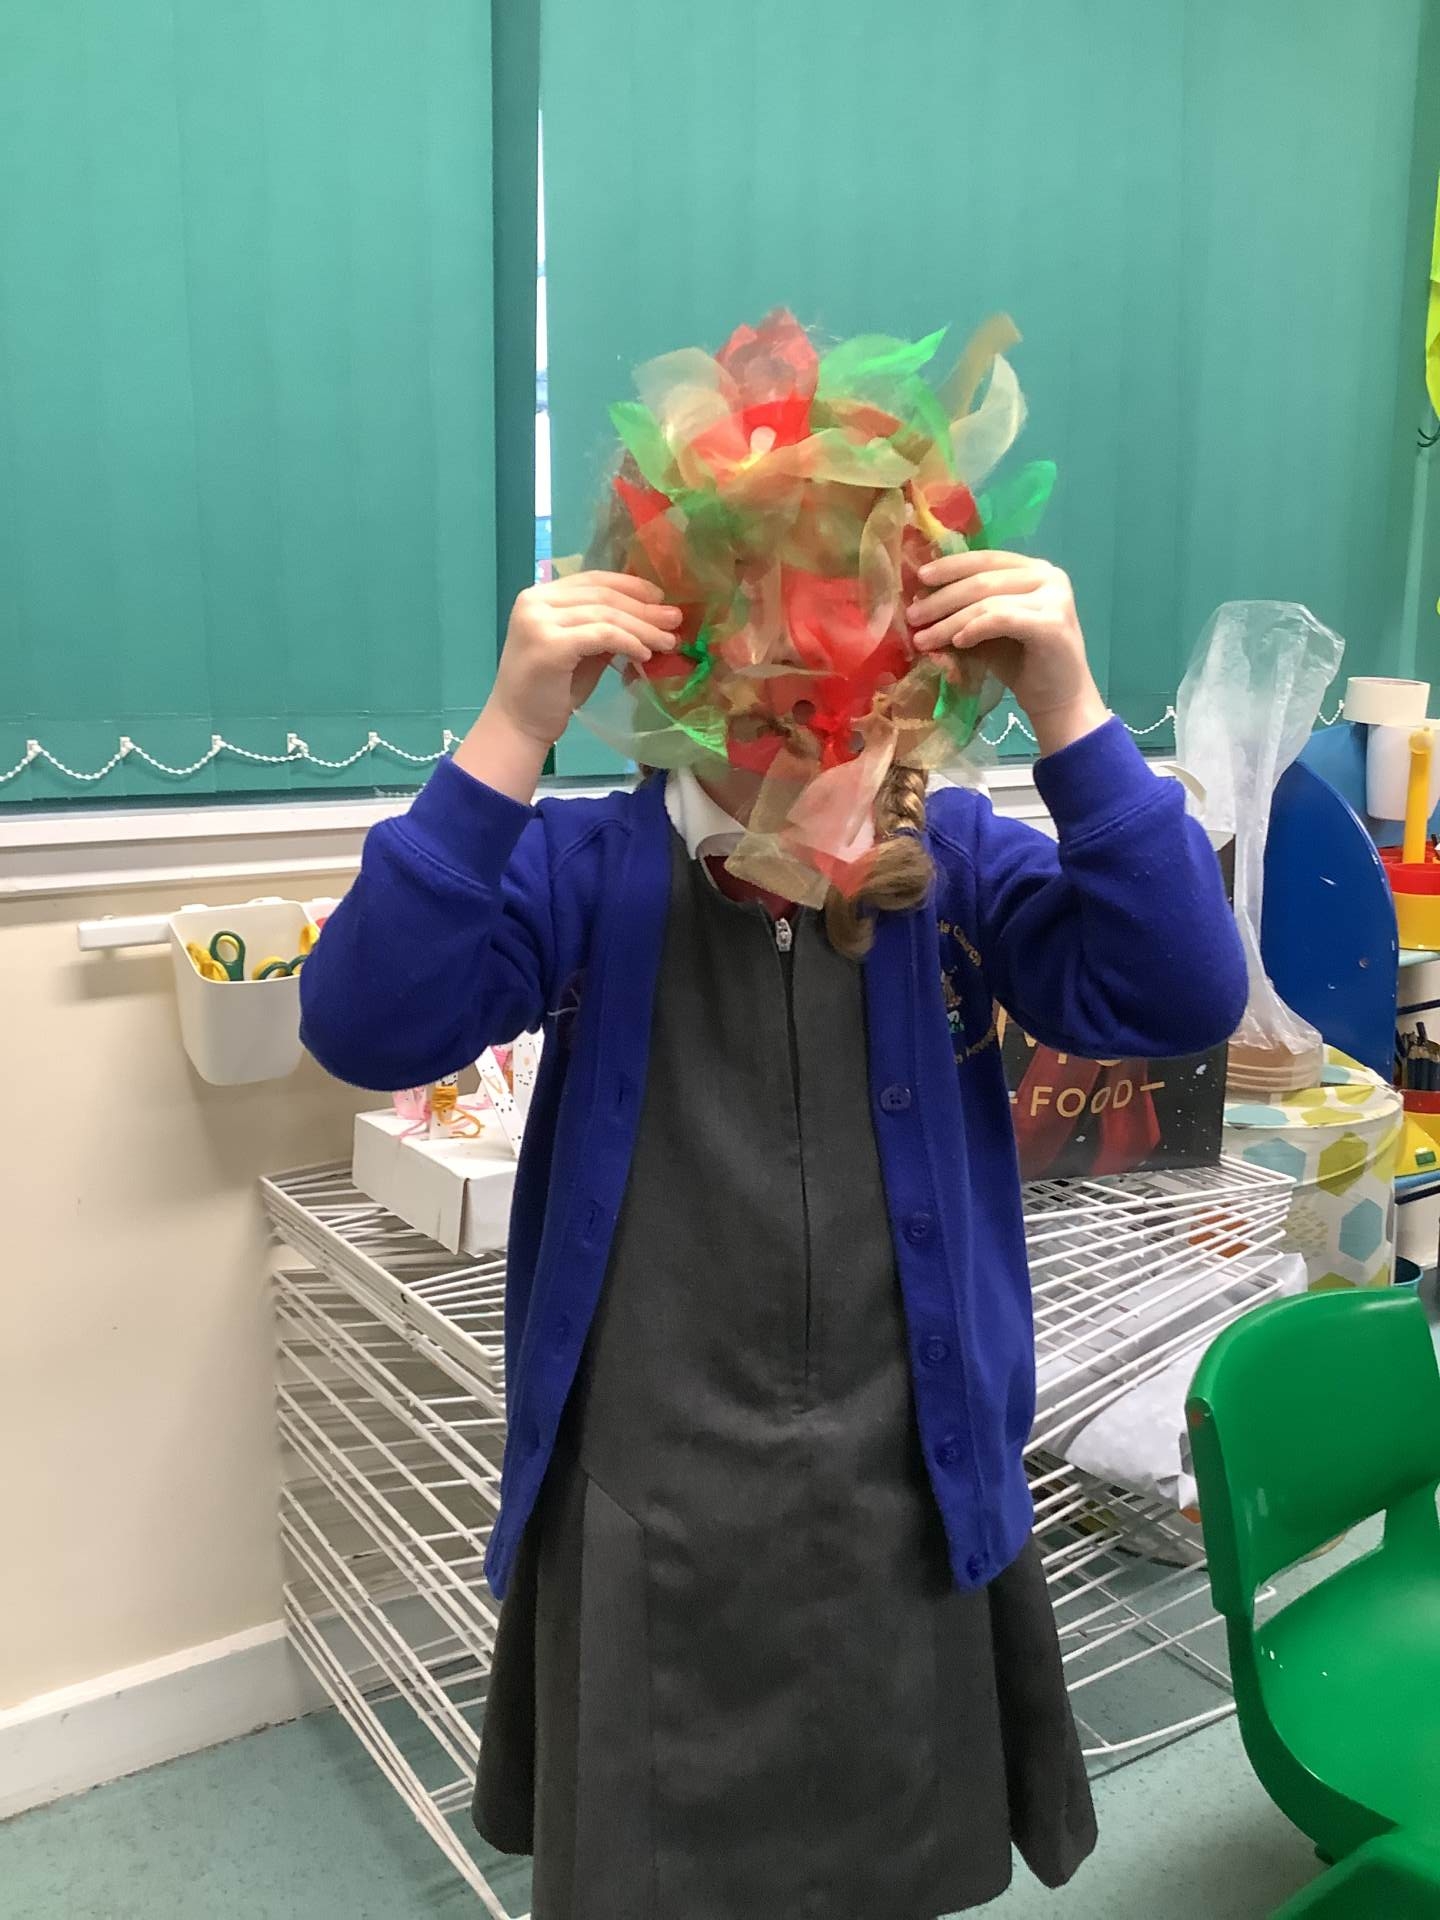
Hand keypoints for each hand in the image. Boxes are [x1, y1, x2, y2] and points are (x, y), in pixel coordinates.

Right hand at [492, 571, 682, 748]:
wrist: (519, 726)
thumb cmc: (550, 692)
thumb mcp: (581, 651)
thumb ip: (603, 628)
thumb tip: (648, 615)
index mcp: (539, 596)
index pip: (592, 580)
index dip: (630, 585)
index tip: (660, 598)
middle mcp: (534, 602)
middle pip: (602, 596)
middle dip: (643, 608)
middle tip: (675, 620)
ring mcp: (539, 622)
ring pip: (605, 615)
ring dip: (642, 628)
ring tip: (668, 641)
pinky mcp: (550, 644)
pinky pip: (602, 635)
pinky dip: (628, 642)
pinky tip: (645, 654)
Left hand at [907, 550, 1107, 754]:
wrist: (1059, 701)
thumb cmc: (1021, 665)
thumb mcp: (987, 632)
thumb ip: (964, 612)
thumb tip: (920, 601)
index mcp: (1035, 570)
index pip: (986, 559)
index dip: (950, 566)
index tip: (919, 578)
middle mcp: (1049, 577)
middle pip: (983, 579)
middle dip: (942, 598)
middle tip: (912, 615)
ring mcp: (1055, 598)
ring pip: (988, 601)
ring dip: (950, 620)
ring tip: (923, 639)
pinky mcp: (1052, 624)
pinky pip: (1001, 619)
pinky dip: (974, 628)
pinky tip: (956, 642)